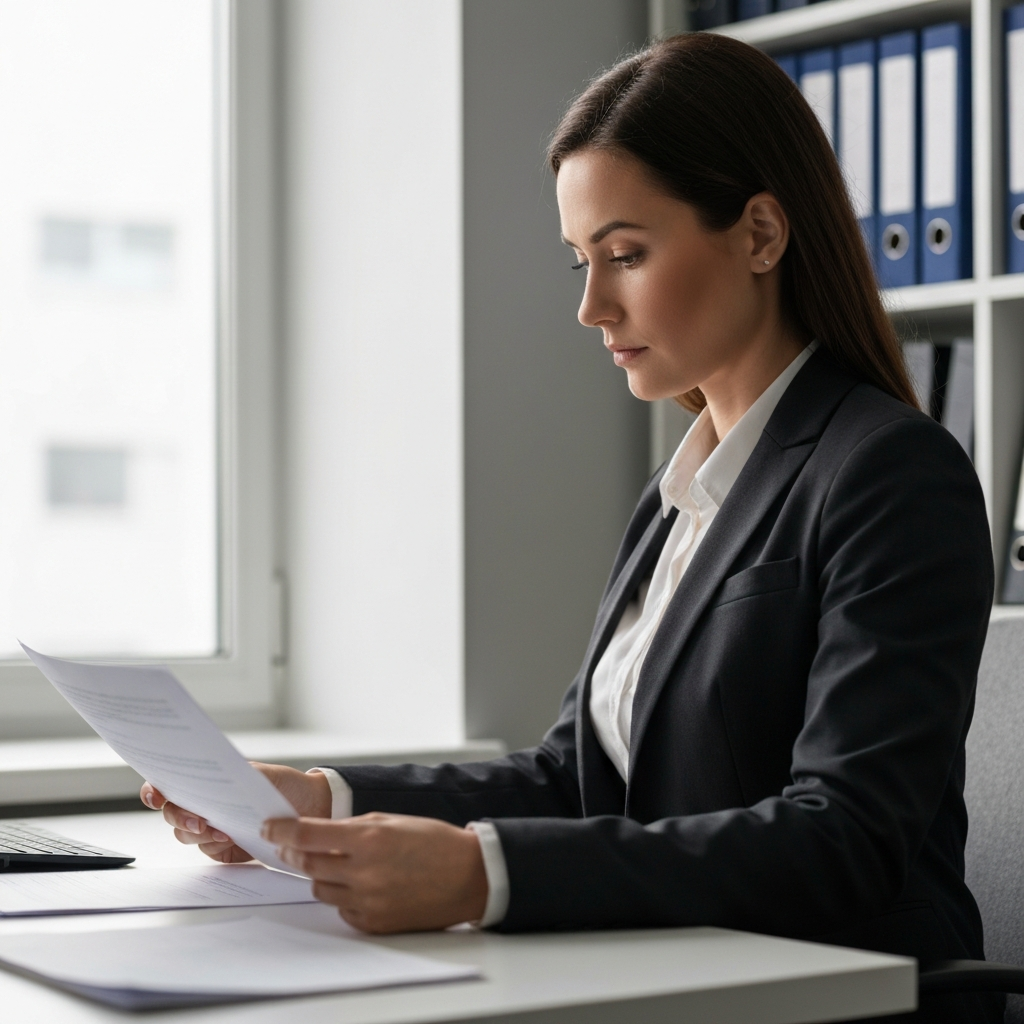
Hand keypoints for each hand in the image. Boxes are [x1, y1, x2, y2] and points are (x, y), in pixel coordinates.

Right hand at [139, 762, 332, 862]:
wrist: (310, 807)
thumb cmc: (282, 785)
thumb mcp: (257, 774)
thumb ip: (231, 778)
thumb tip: (208, 783)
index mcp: (205, 783)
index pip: (168, 786)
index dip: (154, 791)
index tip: (156, 795)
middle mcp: (203, 807)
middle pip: (172, 815)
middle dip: (180, 818)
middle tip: (199, 821)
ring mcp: (212, 830)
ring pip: (187, 836)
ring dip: (199, 834)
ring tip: (222, 831)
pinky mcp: (224, 851)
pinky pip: (209, 852)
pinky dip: (215, 846)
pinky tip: (230, 840)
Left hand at [262, 812, 487, 933]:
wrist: (468, 876)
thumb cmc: (434, 841)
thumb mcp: (391, 821)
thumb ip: (352, 829)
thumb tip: (317, 834)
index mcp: (369, 839)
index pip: (308, 835)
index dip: (282, 831)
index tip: (269, 827)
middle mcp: (364, 872)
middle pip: (307, 864)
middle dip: (294, 853)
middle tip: (290, 846)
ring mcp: (368, 901)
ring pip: (320, 888)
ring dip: (321, 874)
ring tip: (338, 864)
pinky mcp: (374, 923)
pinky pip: (342, 910)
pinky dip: (343, 896)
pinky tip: (360, 884)